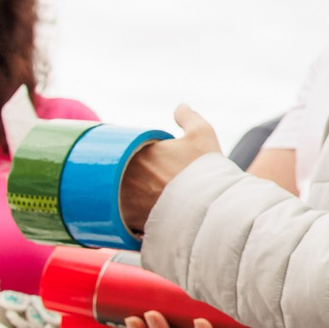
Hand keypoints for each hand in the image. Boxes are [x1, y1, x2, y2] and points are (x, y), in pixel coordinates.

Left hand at [118, 106, 222, 235]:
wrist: (207, 207)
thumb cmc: (204, 170)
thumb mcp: (202, 133)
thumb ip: (188, 117)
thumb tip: (181, 106)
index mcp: (140, 151)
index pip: (135, 150)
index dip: (148, 155)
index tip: (160, 161)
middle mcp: (127, 174)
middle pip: (125, 172)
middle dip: (137, 175)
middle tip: (157, 181)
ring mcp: (125, 199)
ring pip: (121, 194)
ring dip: (131, 196)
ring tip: (153, 201)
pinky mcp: (128, 221)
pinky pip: (122, 218)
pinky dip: (131, 217)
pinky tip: (148, 217)